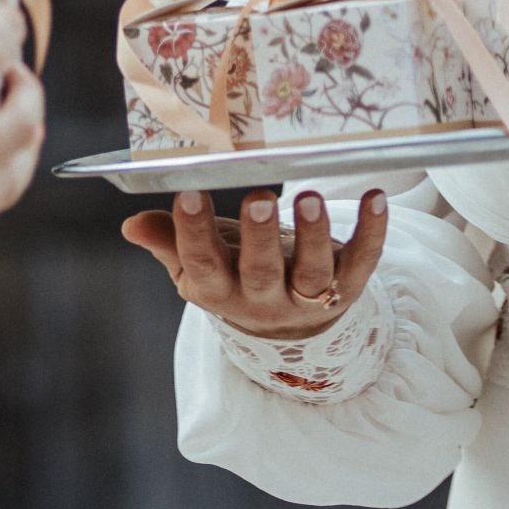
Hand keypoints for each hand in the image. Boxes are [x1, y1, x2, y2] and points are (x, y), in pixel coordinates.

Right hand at [121, 185, 390, 336]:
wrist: (289, 317)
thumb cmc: (234, 271)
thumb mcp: (199, 263)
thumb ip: (168, 242)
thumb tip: (132, 225)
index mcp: (219, 290)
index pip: (202, 265)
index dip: (193, 233)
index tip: (188, 192)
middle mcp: (263, 300)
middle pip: (261, 274)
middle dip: (261, 237)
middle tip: (259, 197)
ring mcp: (307, 297)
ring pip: (312, 273)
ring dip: (314, 235)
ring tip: (311, 197)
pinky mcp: (347, 285)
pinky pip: (362, 261)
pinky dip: (372, 232)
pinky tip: (376, 198)